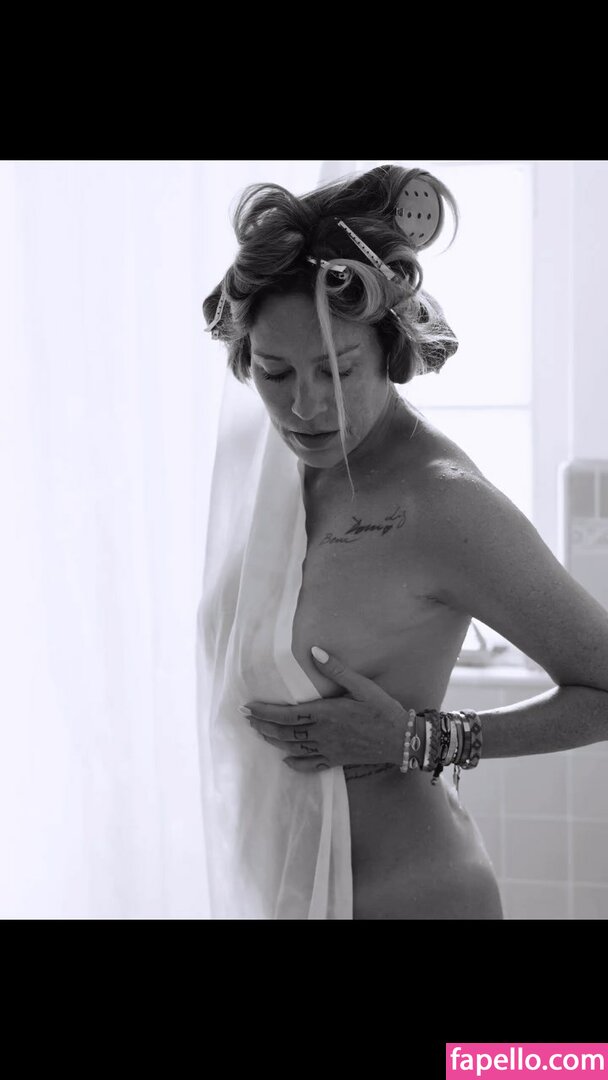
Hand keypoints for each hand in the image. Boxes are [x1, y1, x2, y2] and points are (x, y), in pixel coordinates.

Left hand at [242, 645, 409, 772]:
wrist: (401, 739)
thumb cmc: (382, 709)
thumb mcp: (362, 685)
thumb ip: (337, 669)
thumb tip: (314, 651)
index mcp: (325, 714)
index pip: (286, 715)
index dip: (264, 712)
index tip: (248, 708)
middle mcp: (322, 734)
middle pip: (284, 733)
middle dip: (262, 726)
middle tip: (246, 720)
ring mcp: (328, 750)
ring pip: (293, 748)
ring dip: (273, 741)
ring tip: (258, 734)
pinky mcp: (336, 761)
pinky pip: (310, 765)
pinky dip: (295, 764)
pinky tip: (285, 761)